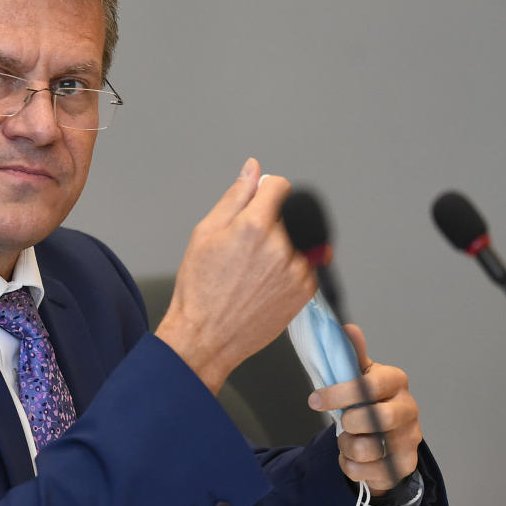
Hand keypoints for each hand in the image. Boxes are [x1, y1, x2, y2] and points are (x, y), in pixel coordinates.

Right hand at [155, 158, 316, 393]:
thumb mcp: (205, 233)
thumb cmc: (199, 288)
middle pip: (289, 213)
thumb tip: (253, 169)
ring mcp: (297, 270)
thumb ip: (236, 196)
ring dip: (283, 244)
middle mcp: (282, 246)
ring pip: (299, 238)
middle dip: (271, 221)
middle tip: (246, 247)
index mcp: (255, 226)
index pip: (280, 186)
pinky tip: (265, 281)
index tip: (257, 205)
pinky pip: (306, 263)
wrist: (206, 336)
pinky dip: (290, 266)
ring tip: (254, 268)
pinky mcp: (306, 290)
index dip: (266, 192)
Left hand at [308, 324, 422, 493]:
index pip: (370, 385)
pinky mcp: (405, 464)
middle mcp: (409, 409)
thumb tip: (348, 328)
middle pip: (377, 419)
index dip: (340, 394)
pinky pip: (369, 471)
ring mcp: (410, 439)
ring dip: (348, 445)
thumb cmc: (371, 399)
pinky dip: (351, 465)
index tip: (314, 400)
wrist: (387, 437)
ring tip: (347, 439)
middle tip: (340, 421)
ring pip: (370, 448)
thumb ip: (352, 355)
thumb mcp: (361, 375)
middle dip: (349, 422)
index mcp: (396, 382)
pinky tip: (352, 456)